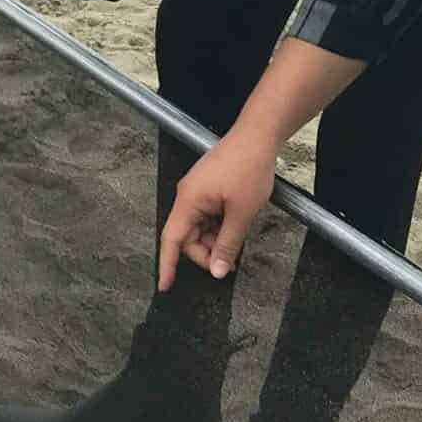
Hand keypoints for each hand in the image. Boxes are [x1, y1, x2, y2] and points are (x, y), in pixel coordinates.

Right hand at [157, 131, 279, 284]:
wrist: (257, 136)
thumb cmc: (248, 168)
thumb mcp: (241, 213)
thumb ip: (227, 244)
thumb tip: (217, 271)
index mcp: (188, 201)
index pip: (171, 240)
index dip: (167, 265)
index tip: (164, 286)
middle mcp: (187, 196)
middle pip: (187, 236)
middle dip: (205, 252)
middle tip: (229, 262)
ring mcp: (198, 191)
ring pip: (199, 227)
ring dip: (215, 238)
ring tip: (237, 237)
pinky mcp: (208, 187)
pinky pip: (207, 215)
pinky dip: (219, 225)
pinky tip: (235, 224)